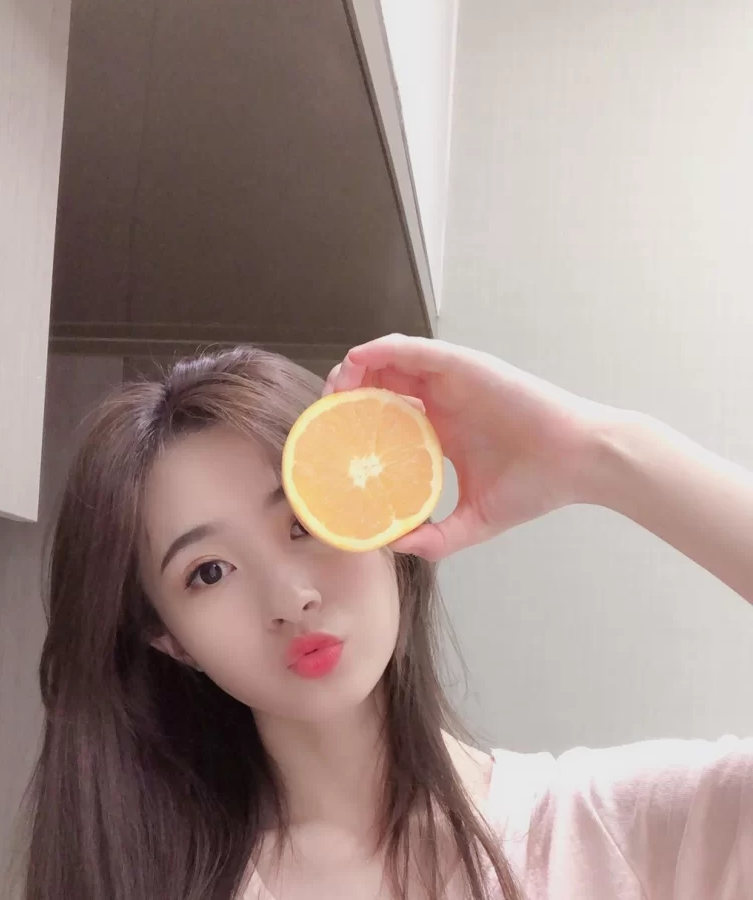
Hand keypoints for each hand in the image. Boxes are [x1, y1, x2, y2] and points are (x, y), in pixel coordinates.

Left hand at [322, 333, 622, 559]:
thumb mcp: (475, 521)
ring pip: (390, 362)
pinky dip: (383, 350)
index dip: (353, 425)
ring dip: (355, 368)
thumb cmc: (535, 487)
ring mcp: (454, 381)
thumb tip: (397, 549)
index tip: (328, 444)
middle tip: (322, 414)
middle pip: (380, 386)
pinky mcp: (466, 365)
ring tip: (333, 388)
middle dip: (345, 394)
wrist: (578, 463)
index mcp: (442, 432)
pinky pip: (415, 350)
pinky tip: (358, 362)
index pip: (386, 419)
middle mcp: (443, 402)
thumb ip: (437, 538)